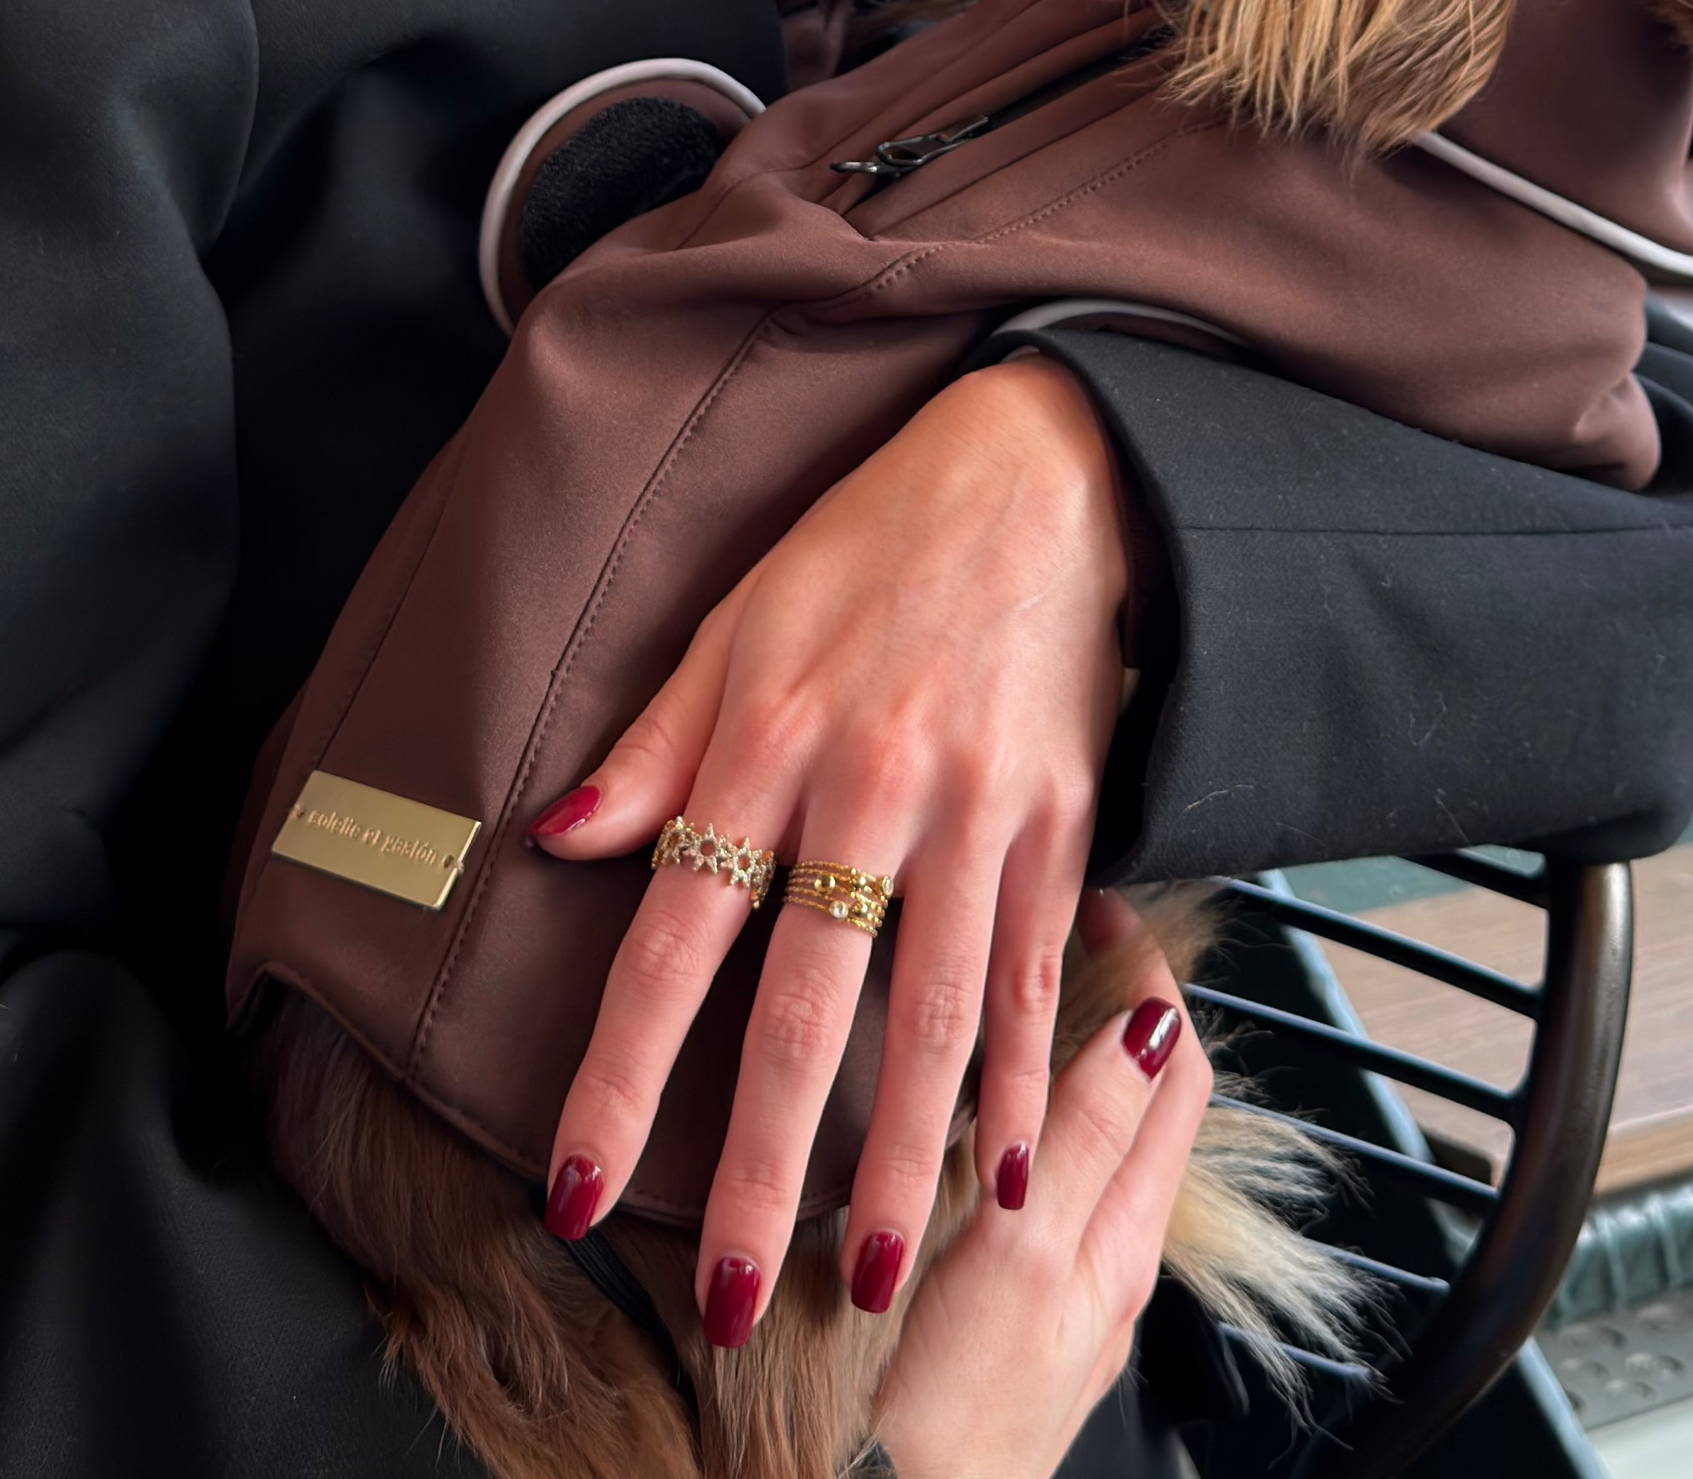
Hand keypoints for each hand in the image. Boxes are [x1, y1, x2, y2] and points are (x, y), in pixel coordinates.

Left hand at [530, 357, 1131, 1339]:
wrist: (1042, 469)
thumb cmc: (871, 540)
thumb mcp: (736, 616)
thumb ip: (652, 744)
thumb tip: (553, 844)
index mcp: (764, 739)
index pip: (672, 937)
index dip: (620, 1074)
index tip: (576, 1192)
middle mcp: (866, 786)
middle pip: (803, 1008)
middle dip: (763, 1169)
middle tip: (737, 1301)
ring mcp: (975, 809)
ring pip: (931, 1013)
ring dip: (902, 1156)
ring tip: (878, 1274)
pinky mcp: (1061, 818)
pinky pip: (1034, 972)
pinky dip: (1018, 1080)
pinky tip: (1000, 1170)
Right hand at [872, 891, 1212, 1478]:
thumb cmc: (951, 1415)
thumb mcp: (1022, 1255)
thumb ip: (1084, 1140)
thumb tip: (1150, 1026)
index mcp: (1122, 1229)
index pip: (1174, 1069)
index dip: (1147, 973)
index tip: (1097, 902)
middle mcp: (1107, 1255)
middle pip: (1142, 1099)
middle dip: (1115, 1002)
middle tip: (1054, 925)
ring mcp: (1065, 1288)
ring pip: (1090, 1141)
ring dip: (1068, 1060)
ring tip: (1010, 995)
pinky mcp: (1014, 1316)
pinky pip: (1047, 1191)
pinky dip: (1030, 1123)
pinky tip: (974, 1114)